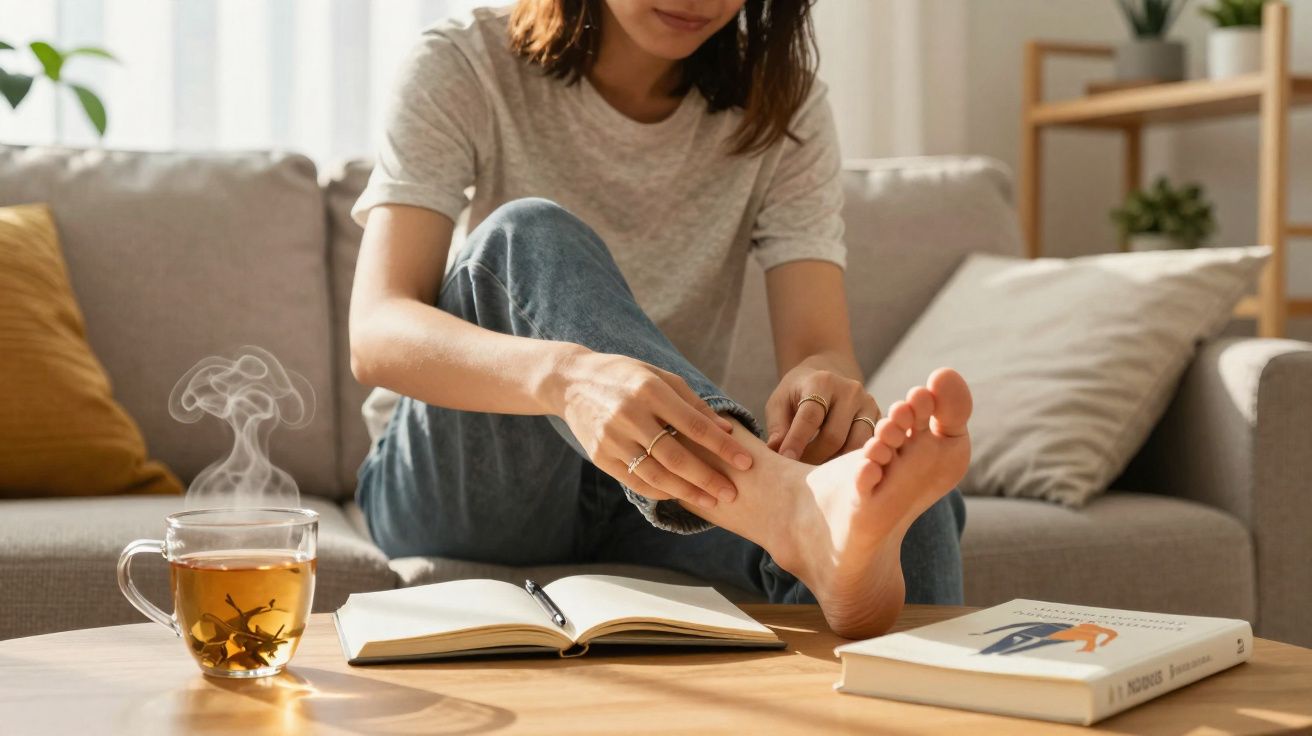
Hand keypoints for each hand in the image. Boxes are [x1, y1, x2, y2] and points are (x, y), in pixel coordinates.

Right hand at [551, 348, 753, 508]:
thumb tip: (727, 431)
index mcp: (650, 390)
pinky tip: (679, 494)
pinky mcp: (599, 456)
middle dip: (708, 478)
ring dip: (687, 491)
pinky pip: (635, 481)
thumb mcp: (660, 378)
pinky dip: (660, 491)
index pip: (695, 426)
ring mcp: (612, 438)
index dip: (723, 447)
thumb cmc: (626, 376)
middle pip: (676, 456)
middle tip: (732, 492)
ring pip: (655, 474)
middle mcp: (629, 415)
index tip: (746, 462)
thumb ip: (693, 404)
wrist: (571, 382)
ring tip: (711, 500)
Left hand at [764, 356, 881, 464]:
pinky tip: (835, 468)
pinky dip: (849, 461)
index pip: (810, 417)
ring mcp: (868, 404)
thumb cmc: (798, 392)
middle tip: (796, 471)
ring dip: (833, 464)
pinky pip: (866, 447)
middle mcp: (850, 391)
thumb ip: (777, 425)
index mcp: (822, 382)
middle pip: (834, 437)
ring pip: (854, 446)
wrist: (827, 374)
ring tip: (815, 471)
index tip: (784, 460)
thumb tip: (776, 451)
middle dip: (813, 457)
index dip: (797, 441)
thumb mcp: (780, 401)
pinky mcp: (878, 418)